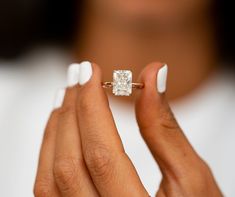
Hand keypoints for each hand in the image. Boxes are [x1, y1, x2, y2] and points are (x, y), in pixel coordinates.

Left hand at [34, 62, 222, 196]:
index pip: (102, 153)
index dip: (92, 107)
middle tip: (78, 77)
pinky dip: (51, 152)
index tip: (90, 72)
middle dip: (72, 111)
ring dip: (57, 129)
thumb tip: (152, 77)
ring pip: (50, 178)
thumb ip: (164, 127)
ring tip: (67, 96)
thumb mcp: (191, 177)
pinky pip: (48, 189)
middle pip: (71, 163)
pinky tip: (62, 128)